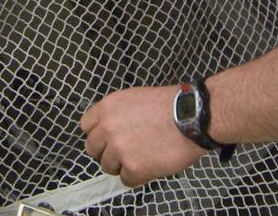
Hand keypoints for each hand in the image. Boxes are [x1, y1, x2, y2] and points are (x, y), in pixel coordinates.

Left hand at [81, 86, 205, 186]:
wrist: (191, 117)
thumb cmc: (169, 105)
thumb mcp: (134, 98)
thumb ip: (116, 114)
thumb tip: (109, 129)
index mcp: (107, 108)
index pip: (86, 126)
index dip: (98, 134)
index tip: (107, 138)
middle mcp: (107, 128)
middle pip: (92, 148)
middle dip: (106, 151)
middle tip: (123, 151)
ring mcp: (118, 149)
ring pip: (108, 166)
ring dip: (122, 165)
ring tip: (141, 157)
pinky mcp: (133, 168)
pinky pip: (126, 179)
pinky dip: (137, 176)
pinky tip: (150, 165)